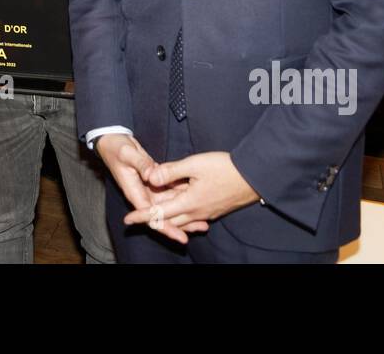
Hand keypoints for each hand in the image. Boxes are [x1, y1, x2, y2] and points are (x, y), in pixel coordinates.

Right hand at [96, 134, 197, 241]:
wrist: (113, 142)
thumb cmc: (117, 148)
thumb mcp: (128, 154)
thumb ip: (141, 164)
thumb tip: (153, 177)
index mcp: (134, 192)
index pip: (151, 216)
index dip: (166, 226)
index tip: (180, 235)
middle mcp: (143, 195)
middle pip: (163, 215)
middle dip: (181, 224)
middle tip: (201, 226)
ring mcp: (149, 189)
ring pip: (168, 206)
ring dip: (184, 212)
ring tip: (203, 218)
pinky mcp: (155, 182)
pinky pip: (169, 193)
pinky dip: (182, 196)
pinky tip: (197, 197)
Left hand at [122, 151, 258, 243]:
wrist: (255, 176)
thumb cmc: (225, 167)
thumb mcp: (195, 164)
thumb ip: (171, 171)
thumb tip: (150, 177)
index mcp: (189, 203)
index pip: (159, 213)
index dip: (142, 216)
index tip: (128, 220)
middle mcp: (197, 212)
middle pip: (169, 220)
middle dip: (153, 218)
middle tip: (139, 216)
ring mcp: (207, 213)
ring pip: (182, 220)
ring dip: (168, 217)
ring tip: (157, 211)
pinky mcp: (215, 209)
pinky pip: (193, 216)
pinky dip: (182, 214)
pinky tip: (181, 206)